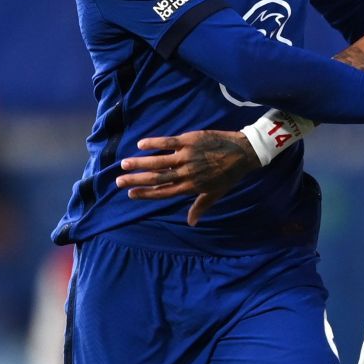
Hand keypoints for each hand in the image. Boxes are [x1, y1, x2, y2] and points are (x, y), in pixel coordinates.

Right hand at [115, 130, 259, 226]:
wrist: (243, 153)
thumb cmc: (229, 175)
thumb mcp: (215, 193)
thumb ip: (200, 206)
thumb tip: (191, 223)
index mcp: (190, 187)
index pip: (163, 192)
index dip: (146, 194)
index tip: (131, 194)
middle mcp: (186, 173)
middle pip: (156, 178)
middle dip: (136, 180)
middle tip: (119, 181)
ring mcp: (187, 156)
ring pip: (158, 161)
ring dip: (139, 163)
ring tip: (124, 164)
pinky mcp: (190, 141)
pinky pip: (168, 142)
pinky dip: (154, 143)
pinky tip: (140, 145)